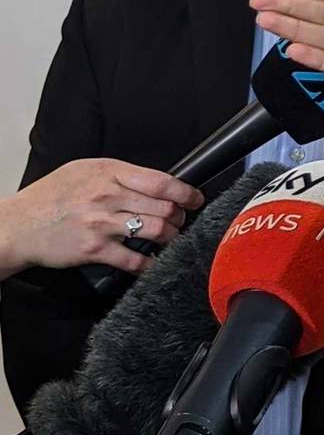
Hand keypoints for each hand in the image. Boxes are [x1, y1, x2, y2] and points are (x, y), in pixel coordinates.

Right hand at [0, 159, 203, 278]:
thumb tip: (152, 182)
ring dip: (171, 238)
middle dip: (181, 216)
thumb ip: (118, 174)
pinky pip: (135, 259)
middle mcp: (108, 196)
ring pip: (156, 231)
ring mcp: (102, 224)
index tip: (194, 199)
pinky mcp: (95, 249)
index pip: (161, 182)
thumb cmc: (49, 197)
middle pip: (164, 208)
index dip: (186, 192)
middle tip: (182, 220)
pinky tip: (154, 262)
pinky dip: (150, 263)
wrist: (17, 225)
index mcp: (109, 173)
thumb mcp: (83, 170)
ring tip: (170, 238)